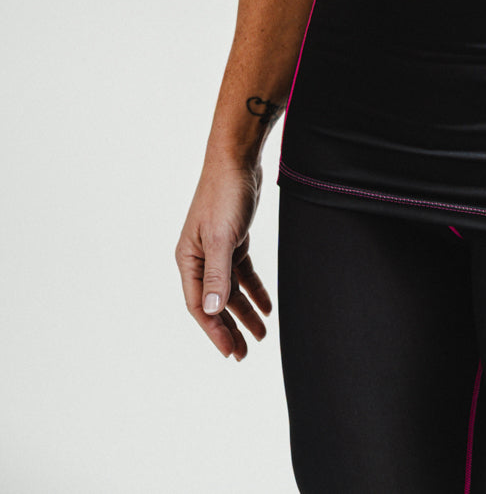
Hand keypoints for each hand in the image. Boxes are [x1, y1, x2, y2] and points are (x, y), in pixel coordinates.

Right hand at [175, 159, 271, 360]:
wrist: (238, 160)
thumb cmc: (224, 195)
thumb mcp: (222, 237)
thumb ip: (218, 274)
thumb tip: (213, 310)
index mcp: (188, 259)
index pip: (199, 305)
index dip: (214, 330)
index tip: (230, 352)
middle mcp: (199, 257)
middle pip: (215, 302)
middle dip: (229, 328)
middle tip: (244, 354)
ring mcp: (216, 249)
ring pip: (230, 290)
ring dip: (244, 312)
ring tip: (260, 335)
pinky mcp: (233, 239)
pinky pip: (242, 273)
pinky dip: (254, 289)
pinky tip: (267, 306)